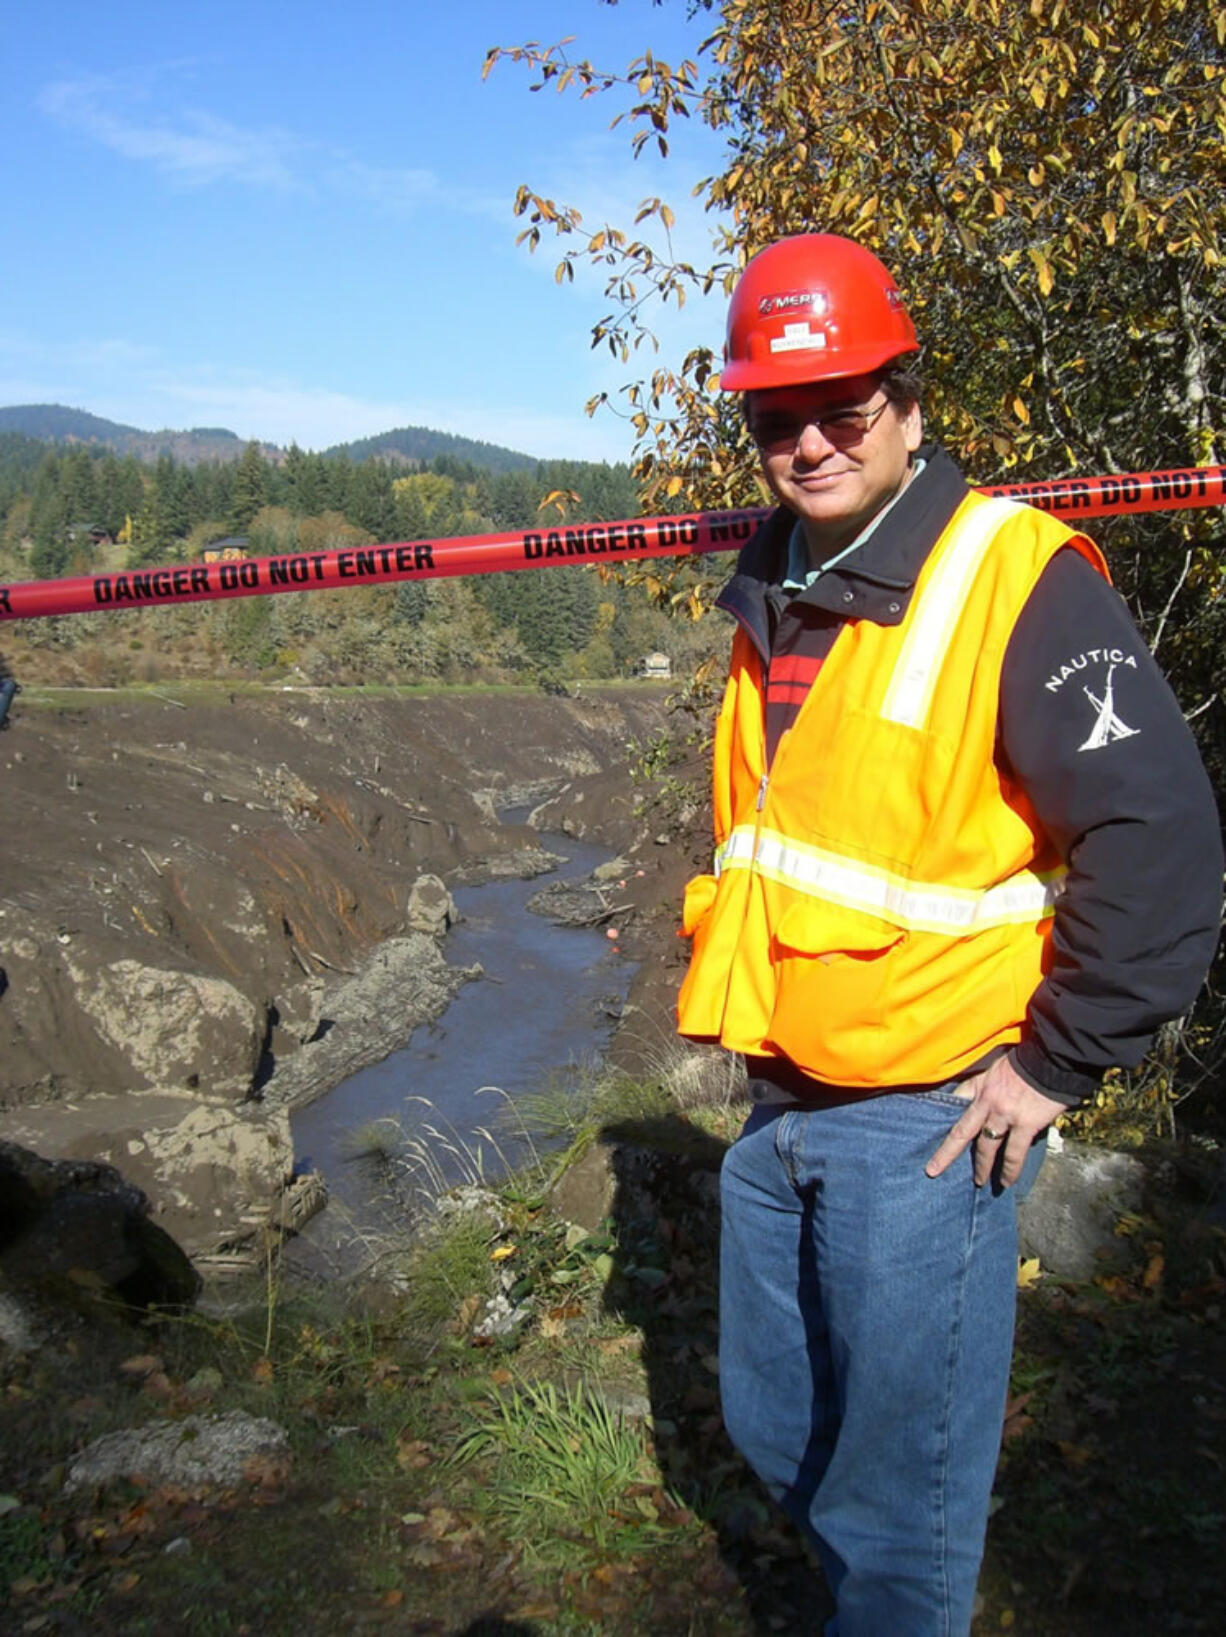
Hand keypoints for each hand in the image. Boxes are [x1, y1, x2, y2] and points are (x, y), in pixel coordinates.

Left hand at [924, 1055, 1065, 1188]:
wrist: (1052, 1060)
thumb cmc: (1027, 1062)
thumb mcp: (997, 1068)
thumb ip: (988, 1085)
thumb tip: (983, 1101)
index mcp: (980, 1087)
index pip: (955, 1102)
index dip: (941, 1117)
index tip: (930, 1131)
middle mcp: (988, 1103)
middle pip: (962, 1132)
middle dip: (946, 1153)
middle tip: (934, 1170)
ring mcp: (1005, 1115)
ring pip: (987, 1147)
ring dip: (982, 1167)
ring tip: (979, 1182)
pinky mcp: (1026, 1125)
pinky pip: (1014, 1153)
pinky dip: (1010, 1170)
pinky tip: (1007, 1181)